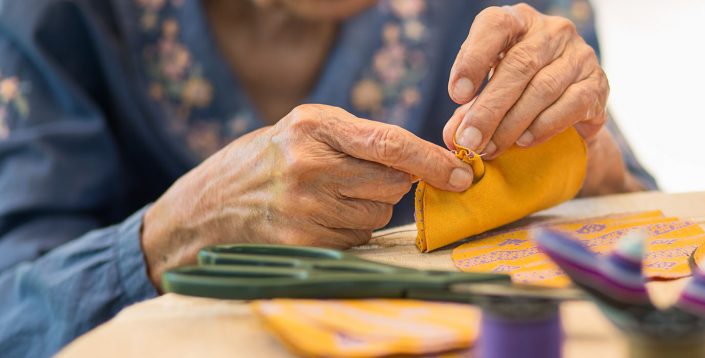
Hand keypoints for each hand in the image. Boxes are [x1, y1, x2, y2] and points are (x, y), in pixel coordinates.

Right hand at [141, 104, 472, 285]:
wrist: (205, 208)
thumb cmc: (266, 161)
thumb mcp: (303, 128)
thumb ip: (360, 139)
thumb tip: (424, 164)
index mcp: (313, 126)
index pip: (391, 143)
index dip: (432, 161)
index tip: (462, 173)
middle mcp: (309, 164)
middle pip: (391, 184)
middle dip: (389, 185)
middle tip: (354, 179)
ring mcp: (305, 207)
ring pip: (378, 215)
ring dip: (367, 210)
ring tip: (328, 198)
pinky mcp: (303, 241)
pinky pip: (357, 240)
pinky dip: (349, 232)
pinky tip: (318, 220)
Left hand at [443, 3, 607, 158]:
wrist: (572, 107)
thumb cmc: (522, 92)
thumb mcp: (491, 92)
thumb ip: (471, 111)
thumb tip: (454, 137)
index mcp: (520, 21)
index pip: (495, 25)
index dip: (473, 58)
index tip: (456, 96)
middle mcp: (553, 31)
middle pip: (519, 65)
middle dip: (489, 108)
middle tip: (469, 140)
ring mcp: (580, 55)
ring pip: (542, 88)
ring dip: (512, 124)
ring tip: (491, 148)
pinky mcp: (598, 83)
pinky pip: (571, 105)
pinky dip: (543, 127)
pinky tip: (524, 141)